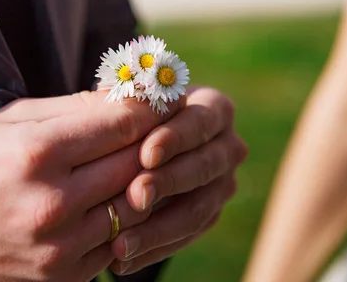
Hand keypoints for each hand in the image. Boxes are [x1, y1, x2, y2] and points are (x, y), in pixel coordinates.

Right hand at [0, 91, 181, 281]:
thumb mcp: (12, 121)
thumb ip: (76, 108)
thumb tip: (129, 95)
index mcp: (37, 153)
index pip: (122, 124)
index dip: (153, 107)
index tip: (166, 96)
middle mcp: (53, 203)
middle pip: (137, 164)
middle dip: (157, 139)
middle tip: (168, 123)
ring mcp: (61, 247)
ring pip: (137, 205)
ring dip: (149, 179)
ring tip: (151, 158)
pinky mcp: (64, 276)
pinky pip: (119, 241)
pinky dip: (128, 217)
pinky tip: (122, 196)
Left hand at [109, 87, 247, 274]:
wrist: (134, 142)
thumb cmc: (127, 110)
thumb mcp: (124, 95)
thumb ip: (127, 91)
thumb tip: (123, 86)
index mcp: (215, 108)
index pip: (201, 121)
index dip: (176, 137)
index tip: (147, 154)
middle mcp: (227, 147)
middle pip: (205, 166)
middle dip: (169, 182)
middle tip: (136, 196)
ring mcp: (221, 185)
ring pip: (198, 209)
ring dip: (158, 228)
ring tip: (120, 243)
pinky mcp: (207, 216)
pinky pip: (185, 238)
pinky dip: (153, 250)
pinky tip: (120, 261)